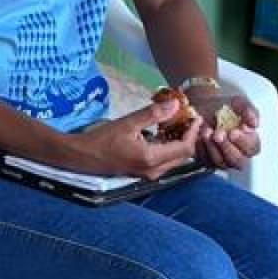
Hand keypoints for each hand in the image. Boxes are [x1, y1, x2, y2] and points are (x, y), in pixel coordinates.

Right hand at [64, 95, 186, 181]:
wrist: (82, 157)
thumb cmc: (101, 140)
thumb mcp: (127, 123)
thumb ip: (153, 114)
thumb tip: (175, 104)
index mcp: (151, 159)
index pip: (184, 148)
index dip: (193, 132)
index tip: (195, 117)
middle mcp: (153, 170)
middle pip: (183, 155)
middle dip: (189, 137)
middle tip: (189, 118)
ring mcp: (148, 174)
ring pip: (174, 159)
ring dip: (179, 141)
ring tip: (178, 122)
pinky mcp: (143, 172)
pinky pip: (164, 160)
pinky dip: (169, 146)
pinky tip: (163, 132)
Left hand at [180, 82, 261, 169]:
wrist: (205, 104)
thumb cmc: (226, 105)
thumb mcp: (238, 102)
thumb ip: (248, 110)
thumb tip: (254, 124)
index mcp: (250, 141)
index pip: (252, 148)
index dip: (243, 142)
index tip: (233, 131)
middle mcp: (238, 154)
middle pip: (238, 161)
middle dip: (227, 147)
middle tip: (218, 134)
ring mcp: (223, 159)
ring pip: (220, 162)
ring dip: (212, 147)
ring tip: (206, 131)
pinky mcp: (207, 160)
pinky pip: (204, 160)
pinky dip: (201, 148)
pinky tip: (199, 135)